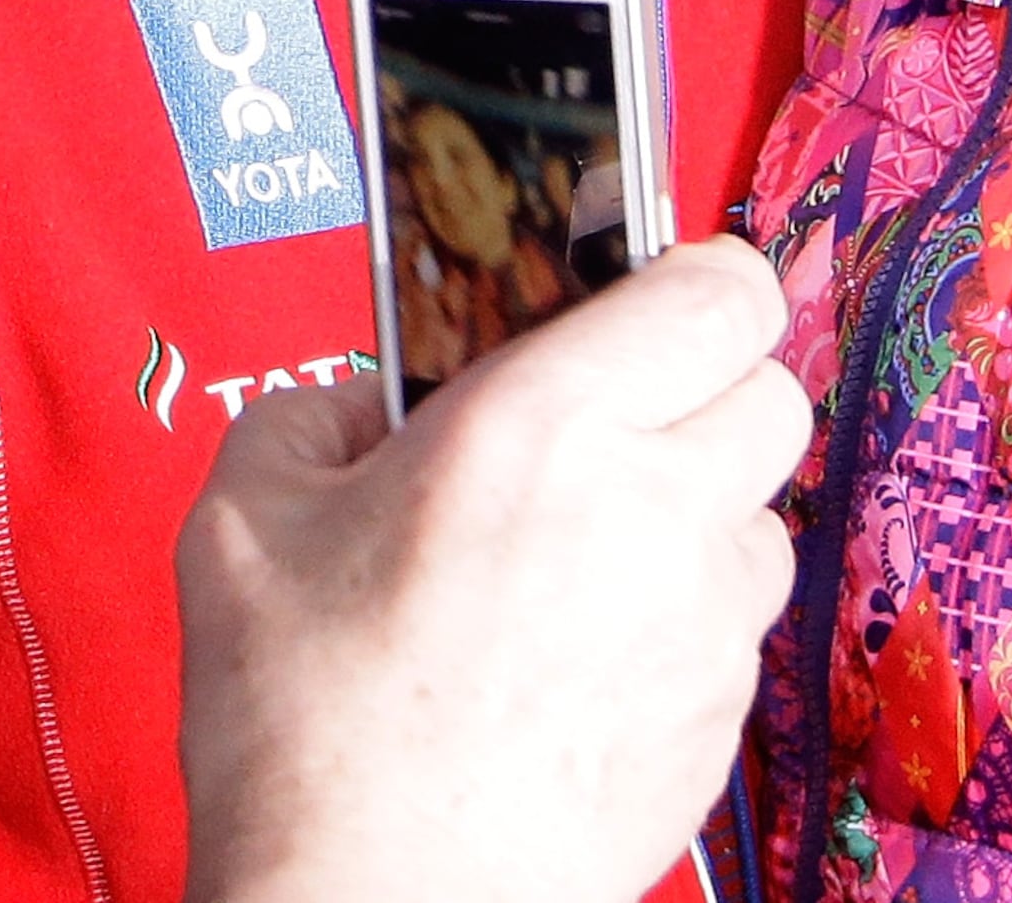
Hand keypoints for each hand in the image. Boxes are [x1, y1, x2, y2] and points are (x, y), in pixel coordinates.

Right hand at [175, 238, 809, 902]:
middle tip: (609, 422)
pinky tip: (581, 657)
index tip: (645, 293)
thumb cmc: (307, 732)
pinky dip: (681, 622)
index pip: (719, 290)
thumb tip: (366, 406)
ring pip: (759, 516)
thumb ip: (309, 416)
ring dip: (698, 513)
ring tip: (584, 555)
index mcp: (542, 426)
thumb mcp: (241, 524)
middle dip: (704, 388)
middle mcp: (652, 511)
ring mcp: (703, 628)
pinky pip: (734, 630)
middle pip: (770, 391)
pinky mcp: (720, 726)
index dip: (694, 278)